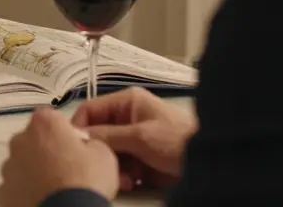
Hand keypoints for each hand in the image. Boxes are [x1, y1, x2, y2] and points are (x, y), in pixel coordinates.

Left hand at [0, 108, 118, 206]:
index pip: (52, 118)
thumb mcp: (104, 154)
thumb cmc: (85, 180)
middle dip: (47, 150)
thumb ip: (90, 142)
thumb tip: (83, 147)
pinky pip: (16, 187)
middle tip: (66, 169)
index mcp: (43, 124)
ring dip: (34, 171)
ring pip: (22, 164)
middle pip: (34, 139)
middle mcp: (19, 140)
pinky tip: (42, 200)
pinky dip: (26, 192)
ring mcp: (8, 167)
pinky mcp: (3, 191)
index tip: (76, 147)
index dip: (65, 132)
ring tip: (54, 189)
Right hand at [73, 87, 196, 190]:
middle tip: (104, 166)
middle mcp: (127, 117)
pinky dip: (122, 174)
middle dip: (101, 152)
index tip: (75, 146)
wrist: (207, 163)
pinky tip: (132, 181)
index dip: (80, 127)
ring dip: (112, 166)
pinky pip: (120, 164)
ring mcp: (133, 138)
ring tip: (124, 179)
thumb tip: (80, 135)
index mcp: (128, 102)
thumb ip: (108, 135)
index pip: (90, 109)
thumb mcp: (140, 136)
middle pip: (98, 134)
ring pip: (108, 151)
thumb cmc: (178, 140)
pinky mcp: (139, 156)